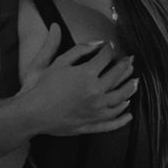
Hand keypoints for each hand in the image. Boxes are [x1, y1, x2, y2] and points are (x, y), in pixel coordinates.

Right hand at [20, 23, 138, 134]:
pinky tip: (128, 114)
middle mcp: (96, 92)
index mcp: (87, 74)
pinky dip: (122, 118)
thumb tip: (96, 42)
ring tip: (135, 83)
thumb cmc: (41, 87)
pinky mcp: (92, 125)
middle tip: (130, 61)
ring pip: (120, 99)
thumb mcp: (56, 63)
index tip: (109, 47)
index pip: (105, 58)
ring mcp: (96, 110)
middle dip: (125, 66)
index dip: (108, 50)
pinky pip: (112, 123)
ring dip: (130, 89)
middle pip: (117, 76)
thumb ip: (77, 50)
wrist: (32, 113)